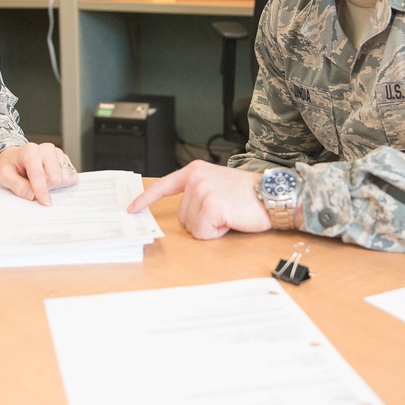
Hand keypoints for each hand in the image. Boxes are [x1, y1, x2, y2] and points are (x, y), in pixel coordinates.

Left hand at [0, 143, 77, 205]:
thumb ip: (18, 186)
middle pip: (55, 177)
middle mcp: (47, 149)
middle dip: (46, 187)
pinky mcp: (66, 159)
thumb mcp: (5, 175)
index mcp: (30, 151)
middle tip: (35, 186)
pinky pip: (72, 177)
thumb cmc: (12, 165)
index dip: (42, 190)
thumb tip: (32, 195)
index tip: (45, 202)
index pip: (38, 174)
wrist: (17, 157)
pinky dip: (63, 183)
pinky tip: (51, 179)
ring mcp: (58, 153)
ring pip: (65, 178)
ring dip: (55, 185)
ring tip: (43, 181)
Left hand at [126, 160, 267, 238]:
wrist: (273, 195)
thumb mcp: (218, 185)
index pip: (164, 186)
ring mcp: (202, 191)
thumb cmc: (249, 195)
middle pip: (183, 217)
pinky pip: (202, 233)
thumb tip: (185, 214)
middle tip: (225, 211)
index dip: (146, 200)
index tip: (131, 209)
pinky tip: (231, 220)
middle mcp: (196, 178)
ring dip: (211, 227)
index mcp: (195, 171)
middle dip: (202, 221)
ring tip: (230, 214)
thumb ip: (198, 193)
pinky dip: (217, 233)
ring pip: (192, 227)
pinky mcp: (211, 206)